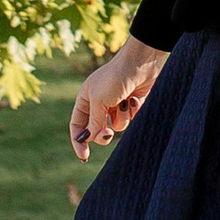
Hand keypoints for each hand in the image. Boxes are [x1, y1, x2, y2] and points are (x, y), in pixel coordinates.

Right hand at [72, 38, 162, 157]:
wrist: (141, 62)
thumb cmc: (116, 77)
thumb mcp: (99, 101)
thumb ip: (93, 122)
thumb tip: (87, 139)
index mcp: (86, 99)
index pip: (77, 125)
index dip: (79, 141)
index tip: (84, 157)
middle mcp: (100, 103)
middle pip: (97, 130)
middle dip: (103, 134)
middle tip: (108, 132)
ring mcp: (117, 104)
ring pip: (117, 126)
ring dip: (122, 118)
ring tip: (125, 102)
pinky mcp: (133, 104)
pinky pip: (132, 119)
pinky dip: (134, 111)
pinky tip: (136, 98)